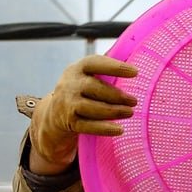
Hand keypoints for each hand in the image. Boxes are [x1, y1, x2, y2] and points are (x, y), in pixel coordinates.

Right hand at [29, 55, 137, 174]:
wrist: (55, 113)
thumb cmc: (82, 90)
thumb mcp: (87, 76)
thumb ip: (106, 70)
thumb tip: (136, 62)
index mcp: (77, 68)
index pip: (95, 63)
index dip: (115, 67)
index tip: (135, 72)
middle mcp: (69, 84)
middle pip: (94, 88)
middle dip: (116, 95)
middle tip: (134, 101)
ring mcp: (67, 103)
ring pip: (92, 108)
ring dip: (114, 111)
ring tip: (130, 112)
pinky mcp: (68, 122)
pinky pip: (88, 126)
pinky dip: (104, 128)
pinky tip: (120, 129)